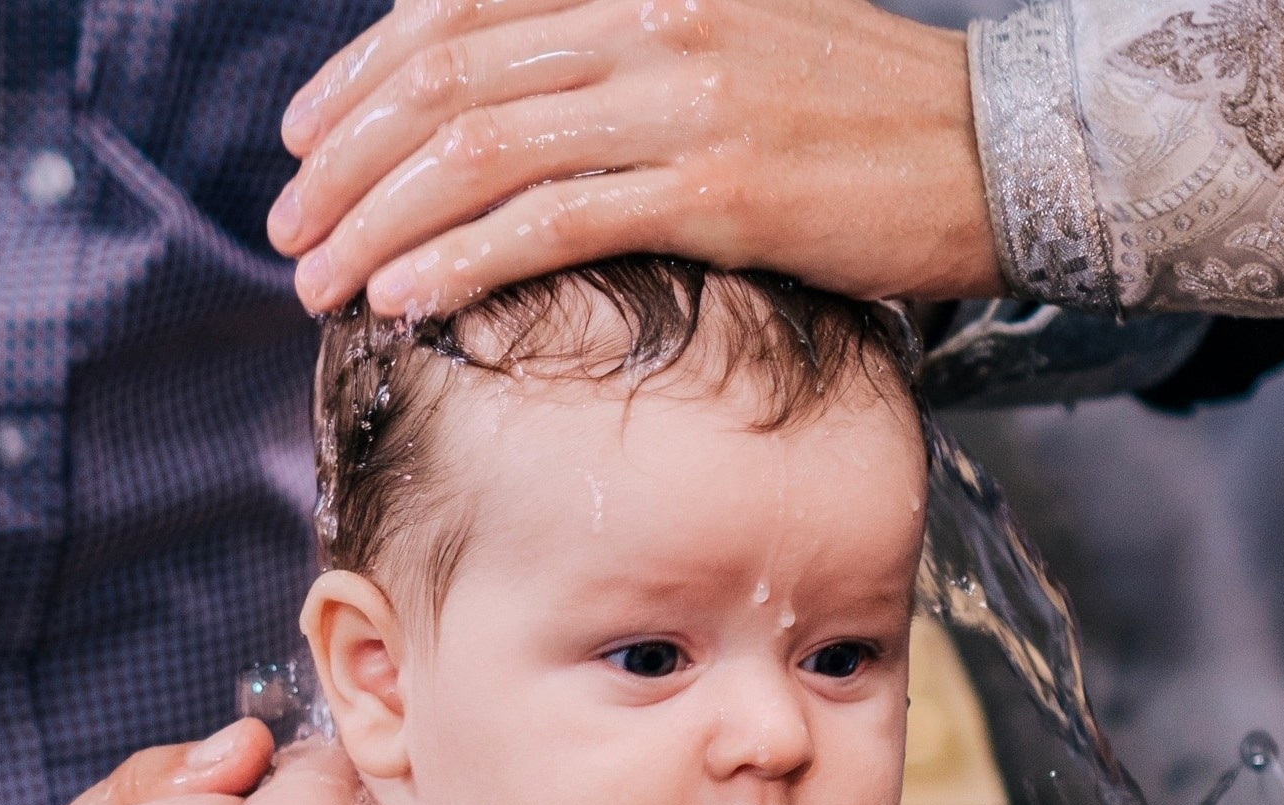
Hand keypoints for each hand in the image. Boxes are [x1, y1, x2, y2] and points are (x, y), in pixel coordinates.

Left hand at [271, 0, 1003, 317]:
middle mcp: (647, 11)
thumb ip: (613, 51)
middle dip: (344, 162)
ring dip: (378, 221)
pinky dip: (460, 260)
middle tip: (288, 233)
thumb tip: (506, 104)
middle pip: (443, 79)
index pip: (453, 8)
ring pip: (479, 151)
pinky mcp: (718, 187)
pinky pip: (552, 221)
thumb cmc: (855, 113)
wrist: (995, 151)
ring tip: (321, 281)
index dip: (357, 78)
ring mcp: (681, 95)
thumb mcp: (724, 39)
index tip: (303, 143)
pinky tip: (405, 296)